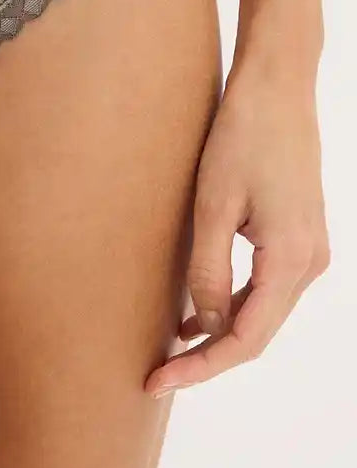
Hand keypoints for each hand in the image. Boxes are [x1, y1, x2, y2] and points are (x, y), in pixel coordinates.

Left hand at [145, 51, 329, 395]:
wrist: (277, 87)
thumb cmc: (241, 136)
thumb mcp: (213, 205)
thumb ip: (209, 271)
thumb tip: (207, 325)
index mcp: (292, 260)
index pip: (246, 340)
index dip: (201, 367)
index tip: (158, 380)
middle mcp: (310, 263)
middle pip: (257, 333)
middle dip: (208, 358)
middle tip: (156, 374)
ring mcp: (309, 249)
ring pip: (262, 312)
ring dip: (219, 333)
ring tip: (169, 350)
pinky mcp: (298, 234)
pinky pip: (265, 286)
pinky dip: (232, 304)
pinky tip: (196, 312)